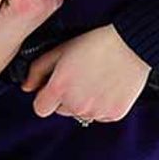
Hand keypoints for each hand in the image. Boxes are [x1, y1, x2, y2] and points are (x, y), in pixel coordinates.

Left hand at [23, 24, 152, 122]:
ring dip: (83, 102)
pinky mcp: (114, 114)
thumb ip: (37, 70)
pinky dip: (102, 105)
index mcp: (59, 88)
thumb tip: (27, 87)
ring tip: (95, 79)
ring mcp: (96, 111)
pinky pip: (101, 115)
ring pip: (81, 114)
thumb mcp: (60, 50)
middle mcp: (76, 104)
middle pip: (61, 111)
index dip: (45, 97)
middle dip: (65, 98)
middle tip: (78, 77)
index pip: (40, 109)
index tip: (53, 87)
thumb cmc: (94, 43)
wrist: (131, 44)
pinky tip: (107, 86)